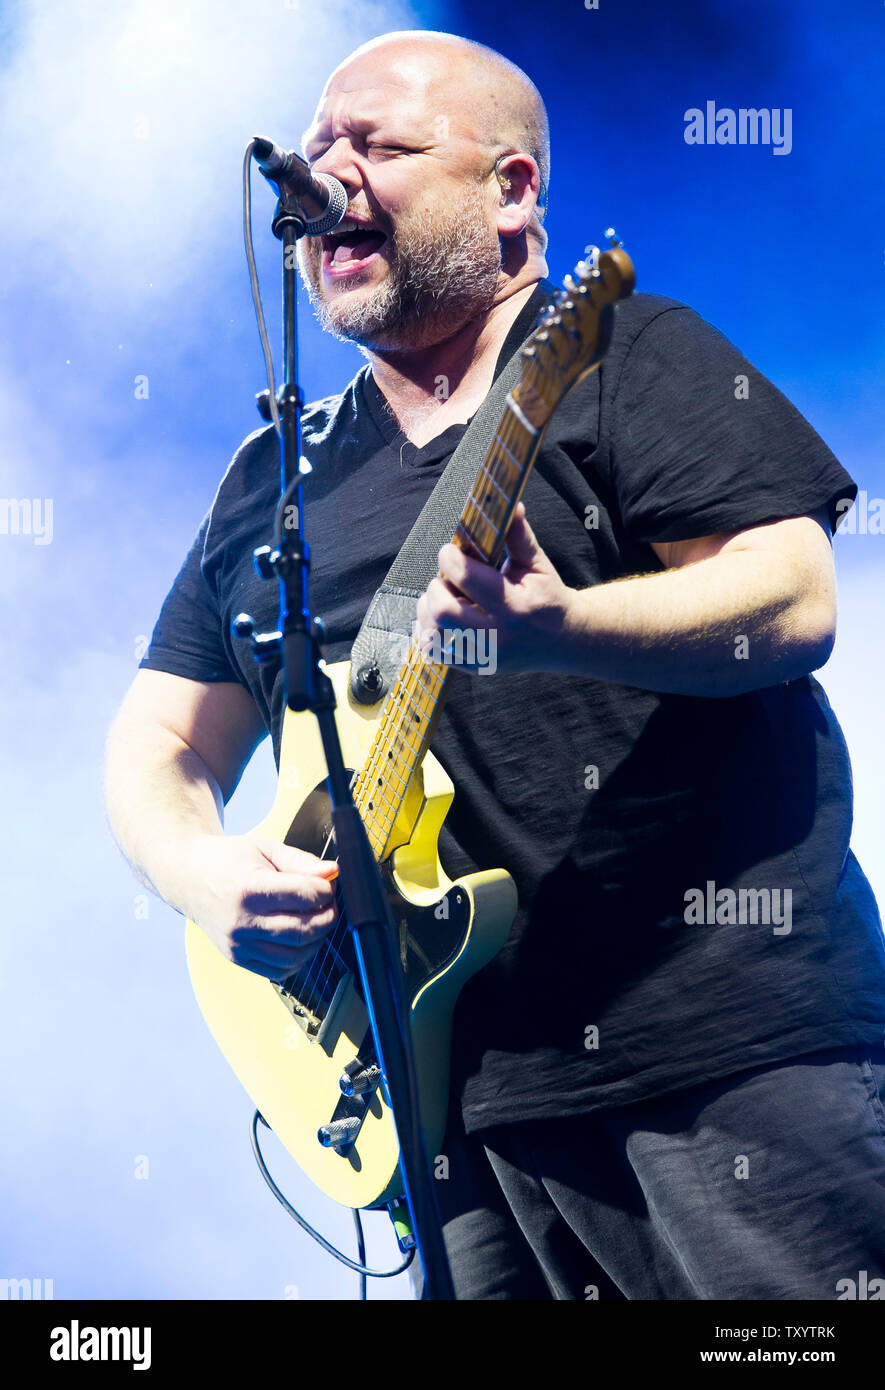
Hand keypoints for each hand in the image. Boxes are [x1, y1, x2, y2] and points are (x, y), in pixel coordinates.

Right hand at [184, 834, 339, 980]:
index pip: (305, 896)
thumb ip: (300, 862)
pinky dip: (298, 957)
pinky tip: (298, 938)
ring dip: (317, 939)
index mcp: (249, 888)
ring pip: (297, 955)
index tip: (327, 884)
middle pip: (305, 929)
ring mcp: (238, 945)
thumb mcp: (264, 849)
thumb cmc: (229, 860)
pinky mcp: (238, 959)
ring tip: (314, 918)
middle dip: (328, 915)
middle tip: (327, 902)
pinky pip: (281, 970)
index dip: (326, 890)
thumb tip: (332, 873)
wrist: (189, 878)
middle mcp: (242, 922)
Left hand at [414, 503, 575, 674]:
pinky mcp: (476, 668)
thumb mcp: (536, 563)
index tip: (450, 550)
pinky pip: (435, 652)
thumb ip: (518, 534)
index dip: (450, 558)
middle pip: (442, 610)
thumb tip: (509, 502)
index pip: (467, 578)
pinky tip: (442, 618)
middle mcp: (499, 636)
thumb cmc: (547, 596)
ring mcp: (485, 656)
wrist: (564, 640)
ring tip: (447, 597)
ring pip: (433, 634)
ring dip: (429, 610)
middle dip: (436, 587)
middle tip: (446, 579)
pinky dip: (430, 631)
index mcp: (516, 606)